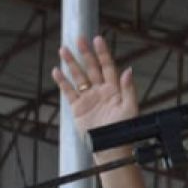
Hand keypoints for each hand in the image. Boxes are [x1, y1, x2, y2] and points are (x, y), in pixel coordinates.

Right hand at [52, 36, 138, 153]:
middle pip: (91, 67)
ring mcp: (88, 98)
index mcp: (114, 89)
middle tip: (79, 39)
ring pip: (78, 76)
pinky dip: (62, 81)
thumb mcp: (130, 109)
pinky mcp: (78, 107)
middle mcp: (100, 91)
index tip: (97, 39)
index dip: (103, 53)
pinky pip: (68, 91)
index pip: (108, 66)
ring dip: (71, 63)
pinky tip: (57, 71)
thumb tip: (128, 70)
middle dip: (85, 53)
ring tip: (63, 50)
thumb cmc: (123, 131)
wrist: (110, 148)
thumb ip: (129, 89)